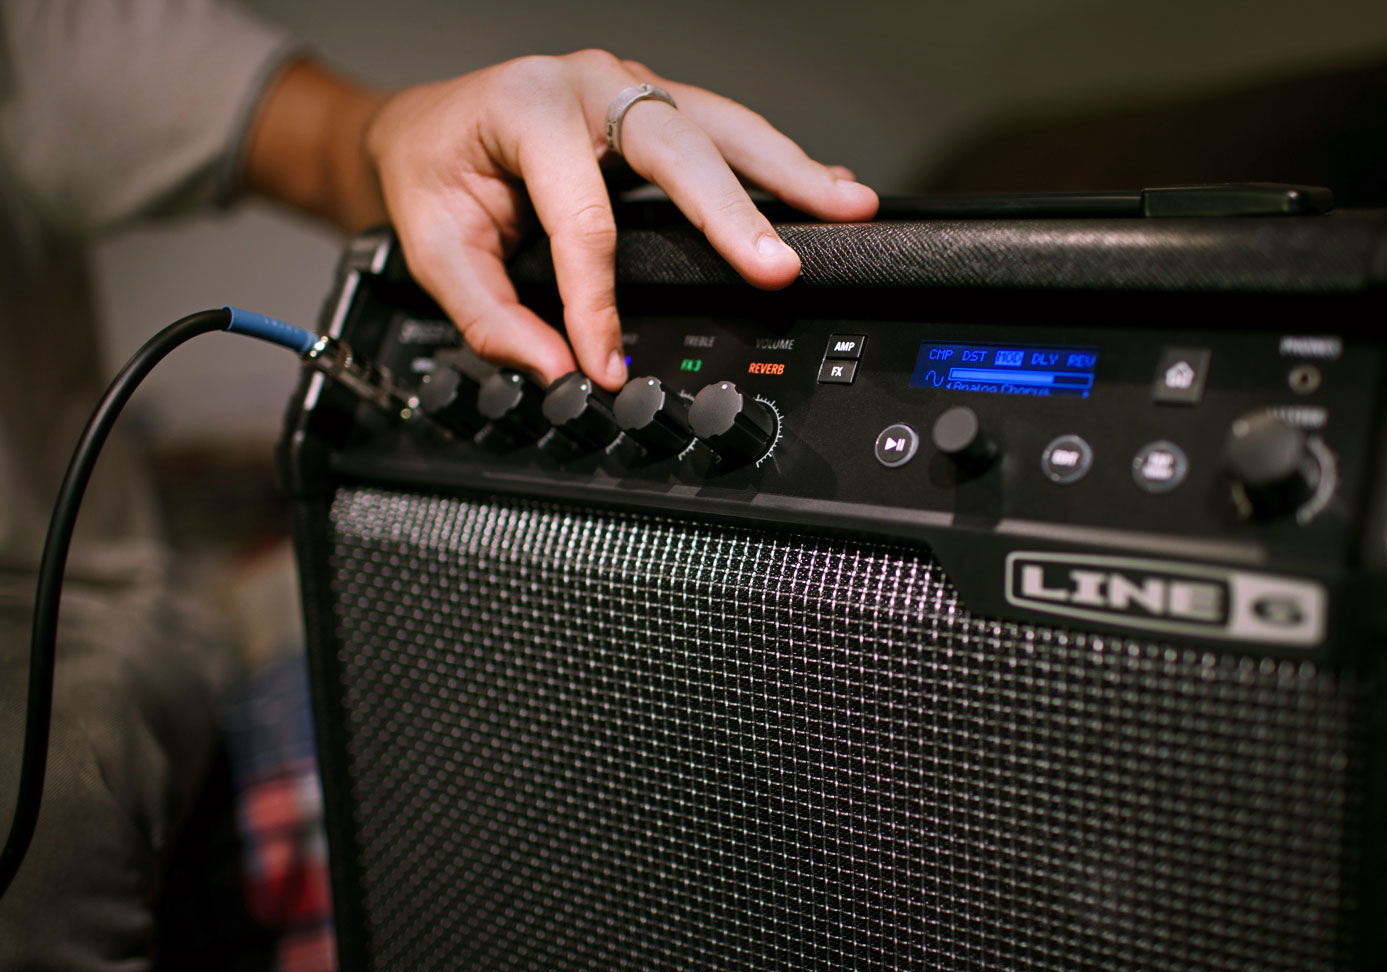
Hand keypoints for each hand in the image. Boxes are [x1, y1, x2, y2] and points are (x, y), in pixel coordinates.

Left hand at [363, 49, 878, 389]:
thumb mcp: (433, 246)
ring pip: (725, 128)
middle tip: (777, 267)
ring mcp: (633, 86)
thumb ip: (487, 313)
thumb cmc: (433, 171)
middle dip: (736, 213)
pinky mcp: (658, 106)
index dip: (598, 301)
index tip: (605, 360)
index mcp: (529, 107)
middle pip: (682, 148)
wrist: (428, 122)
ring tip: (850, 206)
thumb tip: (553, 367)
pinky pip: (728, 133)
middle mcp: (592, 83)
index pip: (583, 218)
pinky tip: (827, 187)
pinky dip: (778, 164)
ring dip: (791, 173)